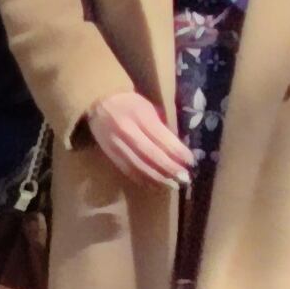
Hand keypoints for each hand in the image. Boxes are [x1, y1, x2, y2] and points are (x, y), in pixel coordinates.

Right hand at [81, 85, 195, 189]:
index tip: (190, 161)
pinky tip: (155, 184)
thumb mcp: (149, 108)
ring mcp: (116, 144)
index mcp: (139, 115)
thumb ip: (161, 128)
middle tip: (184, 178)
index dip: (176, 151)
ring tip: (173, 185)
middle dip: (169, 168)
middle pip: (150, 154)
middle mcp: (126, 130)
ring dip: (158, 178)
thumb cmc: (130, 104)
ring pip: (139, 165)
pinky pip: (128, 170)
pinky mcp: (110, 154)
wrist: (99, 103)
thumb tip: (178, 150)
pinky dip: (143, 179)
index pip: (160, 137)